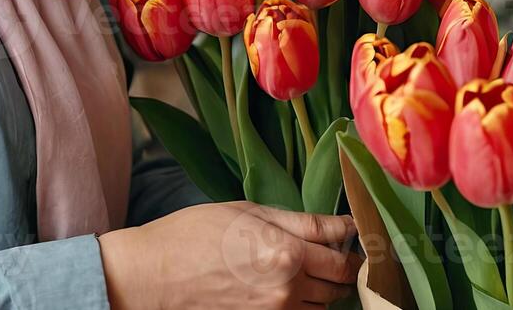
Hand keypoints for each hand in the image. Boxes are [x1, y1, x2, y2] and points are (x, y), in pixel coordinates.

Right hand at [100, 201, 359, 308]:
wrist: (153, 275)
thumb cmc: (195, 233)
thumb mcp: (250, 212)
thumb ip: (301, 223)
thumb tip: (343, 227)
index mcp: (287, 252)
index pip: (344, 255)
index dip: (356, 246)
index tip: (358, 237)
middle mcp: (288, 288)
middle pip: (341, 285)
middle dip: (343, 269)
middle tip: (332, 254)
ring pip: (322, 307)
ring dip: (323, 291)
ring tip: (306, 272)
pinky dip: (301, 307)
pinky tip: (285, 289)